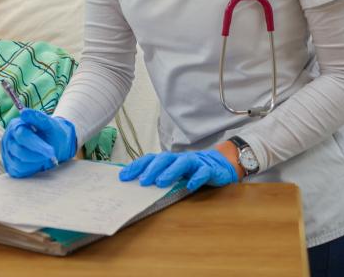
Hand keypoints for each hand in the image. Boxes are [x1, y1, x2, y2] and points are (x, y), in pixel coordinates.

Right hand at [1, 109, 76, 177]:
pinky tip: (38, 162)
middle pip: (20, 151)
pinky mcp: (11, 166)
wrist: (55, 145)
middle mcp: (8, 139)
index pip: (22, 136)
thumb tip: (24, 112)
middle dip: (38, 155)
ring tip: (44, 156)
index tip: (51, 151)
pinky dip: (32, 168)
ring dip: (36, 162)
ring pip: (19, 163)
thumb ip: (38, 118)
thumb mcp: (50, 124)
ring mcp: (8, 153)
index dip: (37, 145)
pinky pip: (20, 171)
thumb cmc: (52, 133)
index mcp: (16, 125)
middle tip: (51, 154)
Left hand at [119, 149, 238, 191]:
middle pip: (164, 158)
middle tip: (142, 181)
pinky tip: (190, 186)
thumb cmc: (192, 170)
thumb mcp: (175, 172)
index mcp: (169, 160)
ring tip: (161, 182)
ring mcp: (195, 162)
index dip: (137, 166)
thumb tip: (137, 183)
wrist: (220, 165)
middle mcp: (180, 158)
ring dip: (170, 172)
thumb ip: (160, 176)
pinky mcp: (209, 169)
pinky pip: (203, 172)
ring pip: (182, 163)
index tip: (123, 176)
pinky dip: (196, 178)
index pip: (150, 159)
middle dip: (152, 169)